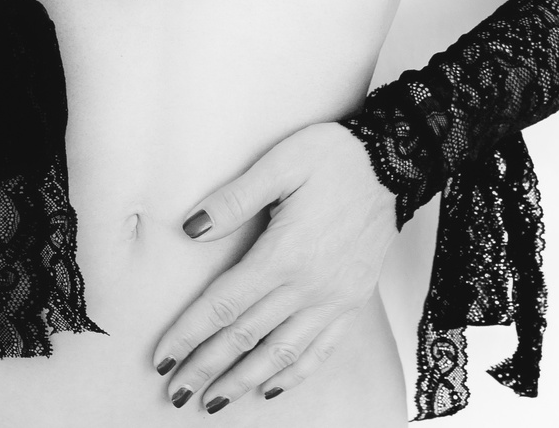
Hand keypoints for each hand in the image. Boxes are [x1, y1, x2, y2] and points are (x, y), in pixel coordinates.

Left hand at [153, 122, 398, 410]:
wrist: (396, 162)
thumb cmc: (335, 158)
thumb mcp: (281, 163)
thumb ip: (234, 199)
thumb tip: (190, 228)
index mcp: (285, 253)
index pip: (225, 305)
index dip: (189, 334)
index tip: (162, 357)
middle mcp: (309, 285)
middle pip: (246, 337)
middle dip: (206, 368)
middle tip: (175, 392)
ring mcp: (335, 298)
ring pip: (281, 353)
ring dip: (243, 381)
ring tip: (214, 401)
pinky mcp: (354, 301)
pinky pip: (322, 350)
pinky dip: (295, 375)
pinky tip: (270, 389)